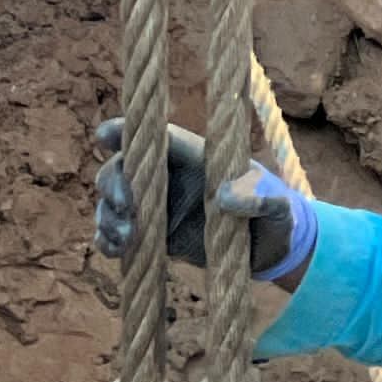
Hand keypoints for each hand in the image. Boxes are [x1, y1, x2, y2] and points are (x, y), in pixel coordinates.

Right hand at [91, 121, 311, 281]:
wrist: (270, 250)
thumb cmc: (276, 217)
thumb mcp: (277, 208)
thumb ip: (259, 199)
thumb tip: (225, 198)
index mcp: (195, 158)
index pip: (157, 137)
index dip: (127, 131)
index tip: (104, 136)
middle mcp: (170, 177)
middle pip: (124, 167)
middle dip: (113, 182)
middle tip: (125, 207)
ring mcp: (158, 206)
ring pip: (113, 200)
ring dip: (107, 215)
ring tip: (123, 238)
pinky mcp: (154, 235)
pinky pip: (119, 233)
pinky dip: (108, 240)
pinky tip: (115, 250)